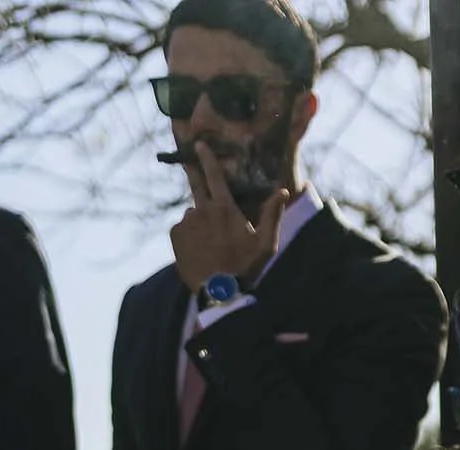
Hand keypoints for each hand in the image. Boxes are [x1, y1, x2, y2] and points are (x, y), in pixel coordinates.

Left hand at [169, 143, 288, 292]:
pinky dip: (188, 236)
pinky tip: (199, 251)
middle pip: (195, 185)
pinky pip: (182, 229)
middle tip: (188, 162)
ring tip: (209, 244)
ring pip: (192, 214)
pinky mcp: (176, 235)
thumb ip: (272, 215)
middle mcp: (202, 209)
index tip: (199, 145)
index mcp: (224, 208)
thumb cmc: (245, 269)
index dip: (206, 157)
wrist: (220, 293)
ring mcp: (187, 222)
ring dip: (199, 222)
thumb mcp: (266, 244)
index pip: (214, 175)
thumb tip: (283, 191)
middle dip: (193, 171)